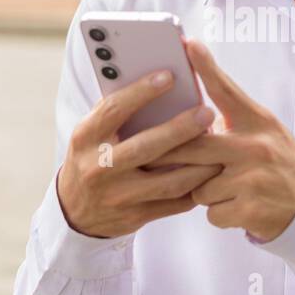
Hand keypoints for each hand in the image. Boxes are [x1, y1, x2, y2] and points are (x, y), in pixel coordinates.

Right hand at [56, 67, 221, 237]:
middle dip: (180, 130)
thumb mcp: (92, 133)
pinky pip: (175, 204)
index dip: (142, 92)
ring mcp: (118, 196)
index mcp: (86, 138)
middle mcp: (99, 168)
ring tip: (219, 147)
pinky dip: (197, 188)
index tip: (169, 76)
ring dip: (199, 164)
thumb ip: (117, 110)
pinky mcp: (135, 217)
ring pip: (168, 181)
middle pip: (146, 147)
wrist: (76, 211)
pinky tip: (211, 172)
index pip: (115, 110)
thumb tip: (156, 81)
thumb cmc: (92, 157)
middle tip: (207, 113)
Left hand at [144, 38, 294, 240]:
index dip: (205, 66)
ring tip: (229, 188)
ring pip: (199, 187)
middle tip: (154, 157)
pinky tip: (238, 207)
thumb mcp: (263, 130)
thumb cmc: (278, 162)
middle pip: (193, 147)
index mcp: (257, 122)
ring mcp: (252, 179)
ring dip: (205, 192)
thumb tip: (187, 111)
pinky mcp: (250, 209)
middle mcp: (255, 146)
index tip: (188, 44)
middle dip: (171, 156)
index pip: (227, 90)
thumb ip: (230, 119)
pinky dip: (219, 213)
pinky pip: (211, 213)